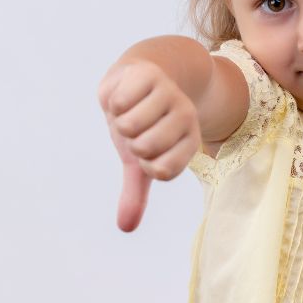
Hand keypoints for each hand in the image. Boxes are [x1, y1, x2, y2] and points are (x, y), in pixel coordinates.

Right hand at [97, 60, 201, 231]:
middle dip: (130, 140)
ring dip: (119, 119)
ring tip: (130, 108)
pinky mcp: (150, 74)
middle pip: (144, 147)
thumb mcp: (139, 159)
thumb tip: (125, 227)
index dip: (144, 163)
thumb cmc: (142, 121)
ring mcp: (170, 94)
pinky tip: (124, 92)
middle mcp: (186, 117)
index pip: (162, 171)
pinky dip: (112, 101)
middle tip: (137, 125)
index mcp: (190, 141)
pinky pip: (119, 101)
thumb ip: (136, 193)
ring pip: (129, 125)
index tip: (147, 149)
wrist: (142, 74)